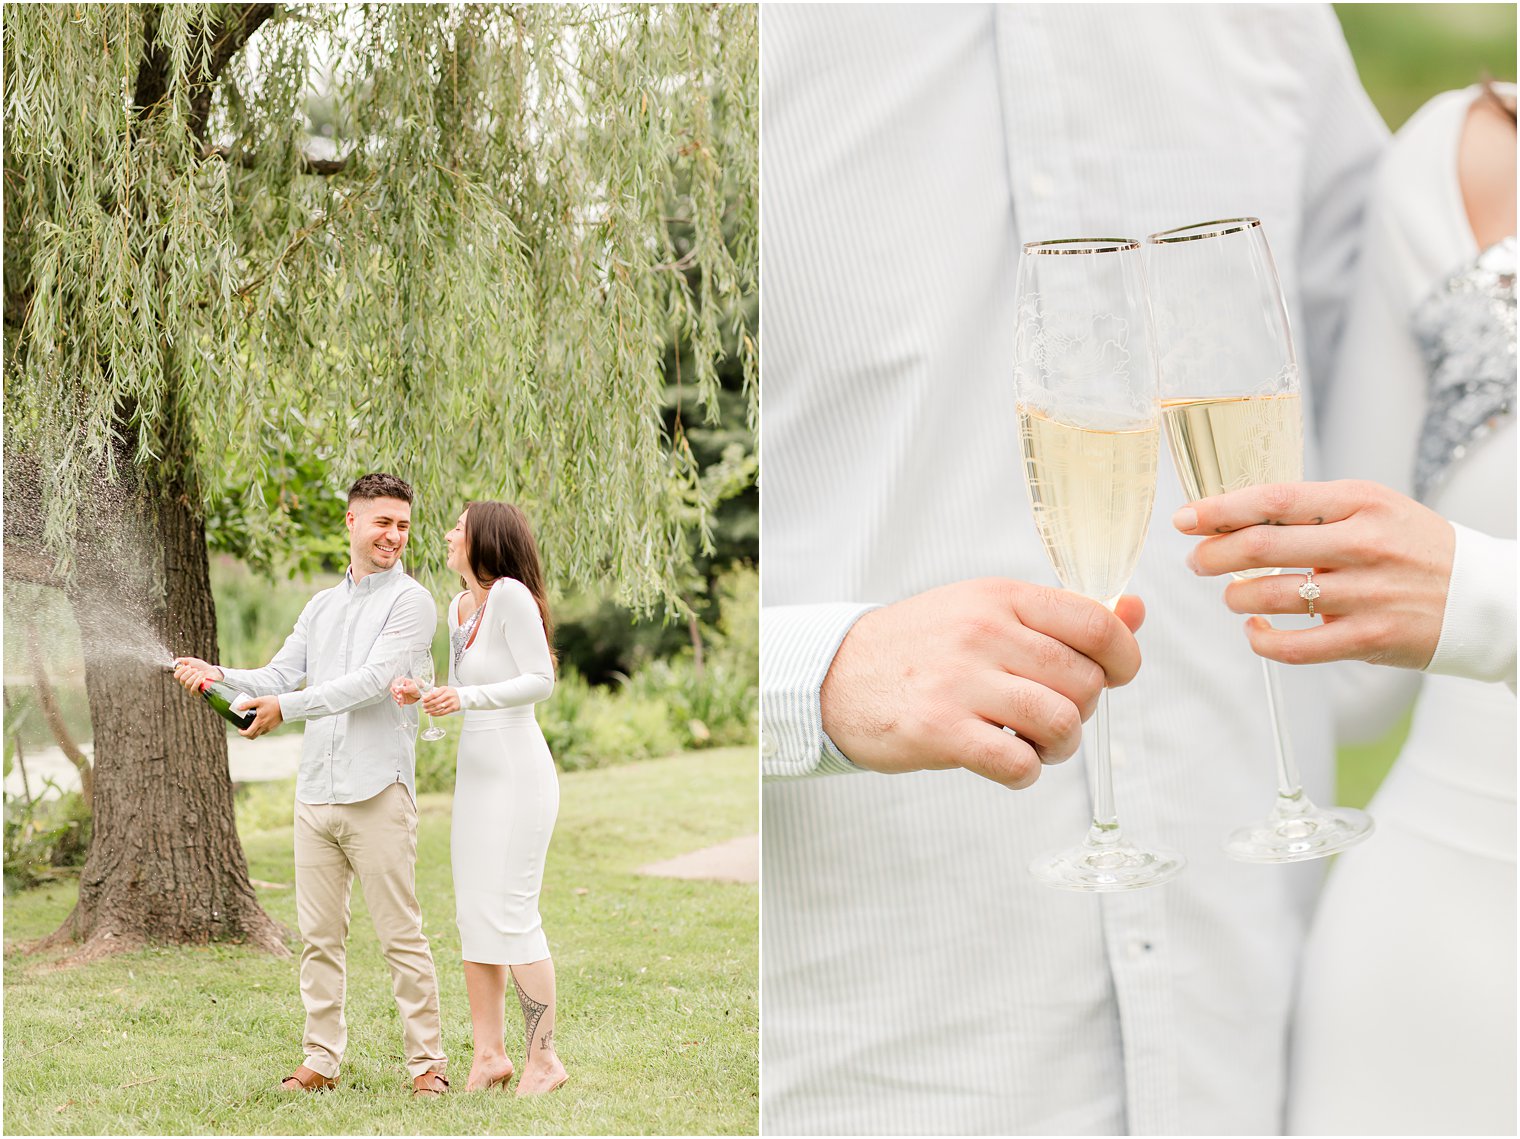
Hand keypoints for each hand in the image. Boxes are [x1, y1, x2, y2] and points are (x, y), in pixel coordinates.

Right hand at [172, 656, 222, 692]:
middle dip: (190, 672)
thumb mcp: (192, 661)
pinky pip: (193, 689)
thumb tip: (176, 661)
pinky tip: (202, 678)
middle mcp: (185, 683)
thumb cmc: (202, 667)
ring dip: (195, 676)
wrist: (213, 672)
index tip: (188, 666)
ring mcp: (190, 688)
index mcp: (183, 676)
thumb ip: (184, 660)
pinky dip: (197, 682)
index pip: (176, 675)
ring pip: (187, 683)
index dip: (181, 670)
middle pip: (182, 679)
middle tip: (196, 669)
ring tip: (201, 673)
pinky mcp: (197, 693)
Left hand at [238, 695, 283, 738]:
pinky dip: (260, 731)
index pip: (248, 733)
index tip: (239, 729)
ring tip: (251, 726)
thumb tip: (238, 707)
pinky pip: (264, 732)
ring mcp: (269, 728)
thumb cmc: (273, 703)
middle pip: (252, 737)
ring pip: (258, 735)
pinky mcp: (273, 727)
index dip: (242, 733)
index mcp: (259, 722)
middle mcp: (264, 727)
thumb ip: (248, 704)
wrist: (286, 706)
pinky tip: (260, 724)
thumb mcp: (259, 701)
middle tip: (243, 730)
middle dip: (246, 735)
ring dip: (253, 733)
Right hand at [391, 678, 421, 705]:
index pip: (395, 684)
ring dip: (396, 699)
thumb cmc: (418, 687)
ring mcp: (400, 693)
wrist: (422, 694)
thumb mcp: (413, 687)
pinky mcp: (402, 699)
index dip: (394, 688)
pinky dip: (399, 703)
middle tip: (400, 697)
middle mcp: (400, 688)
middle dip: (395, 694)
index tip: (397, 691)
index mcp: (402, 682)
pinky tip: (401, 705)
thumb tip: (398, 688)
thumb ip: (406, 688)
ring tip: (401, 701)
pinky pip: (398, 701)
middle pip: (392, 690)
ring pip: (394, 696)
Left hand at [421, 686, 460, 715]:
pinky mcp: (453, 708)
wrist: (462, 696)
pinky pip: (443, 712)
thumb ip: (435, 692)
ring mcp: (451, 702)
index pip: (434, 694)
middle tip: (423, 706)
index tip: (423, 700)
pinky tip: (431, 714)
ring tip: (426, 711)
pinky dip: (436, 714)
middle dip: (428, 705)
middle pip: (435, 701)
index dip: (427, 698)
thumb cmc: (451, 693)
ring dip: (430, 710)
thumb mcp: (444, 689)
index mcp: (445, 689)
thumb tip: (425, 697)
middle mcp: (448, 695)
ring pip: (438, 708)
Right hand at [819, 578, 1144, 789]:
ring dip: (1058, 747)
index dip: (1123, 658)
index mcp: (1000, 597)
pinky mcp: (940, 730)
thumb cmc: (922, 647)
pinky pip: (1018, 763)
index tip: (1112, 676)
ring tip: (1032, 743)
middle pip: (1084, 682)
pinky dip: (1025, 773)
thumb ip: (1060, 616)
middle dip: (1081, 710)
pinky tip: (1006, 763)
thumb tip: (1135, 611)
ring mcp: (960, 681)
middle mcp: (983, 632)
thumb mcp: (986, 611)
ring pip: (1060, 723)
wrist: (836, 676)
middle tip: (1049, 715)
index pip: (1096, 622)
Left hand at [1174, 480, 1454, 668]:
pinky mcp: (1368, 639)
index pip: (1275, 500)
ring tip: (1233, 595)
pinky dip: (1262, 639)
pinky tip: (1256, 630)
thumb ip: (1313, 511)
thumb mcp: (1373, 510)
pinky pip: (1294, 646)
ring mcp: (1366, 593)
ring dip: (1236, 596)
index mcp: (1360, 503)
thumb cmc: (1413, 549)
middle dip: (1214, 554)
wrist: (1484, 597)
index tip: (1187, 518)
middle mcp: (1362, 544)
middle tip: (1196, 561)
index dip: (1221, 510)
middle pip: (1262, 546)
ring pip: (1271, 595)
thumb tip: (1235, 518)